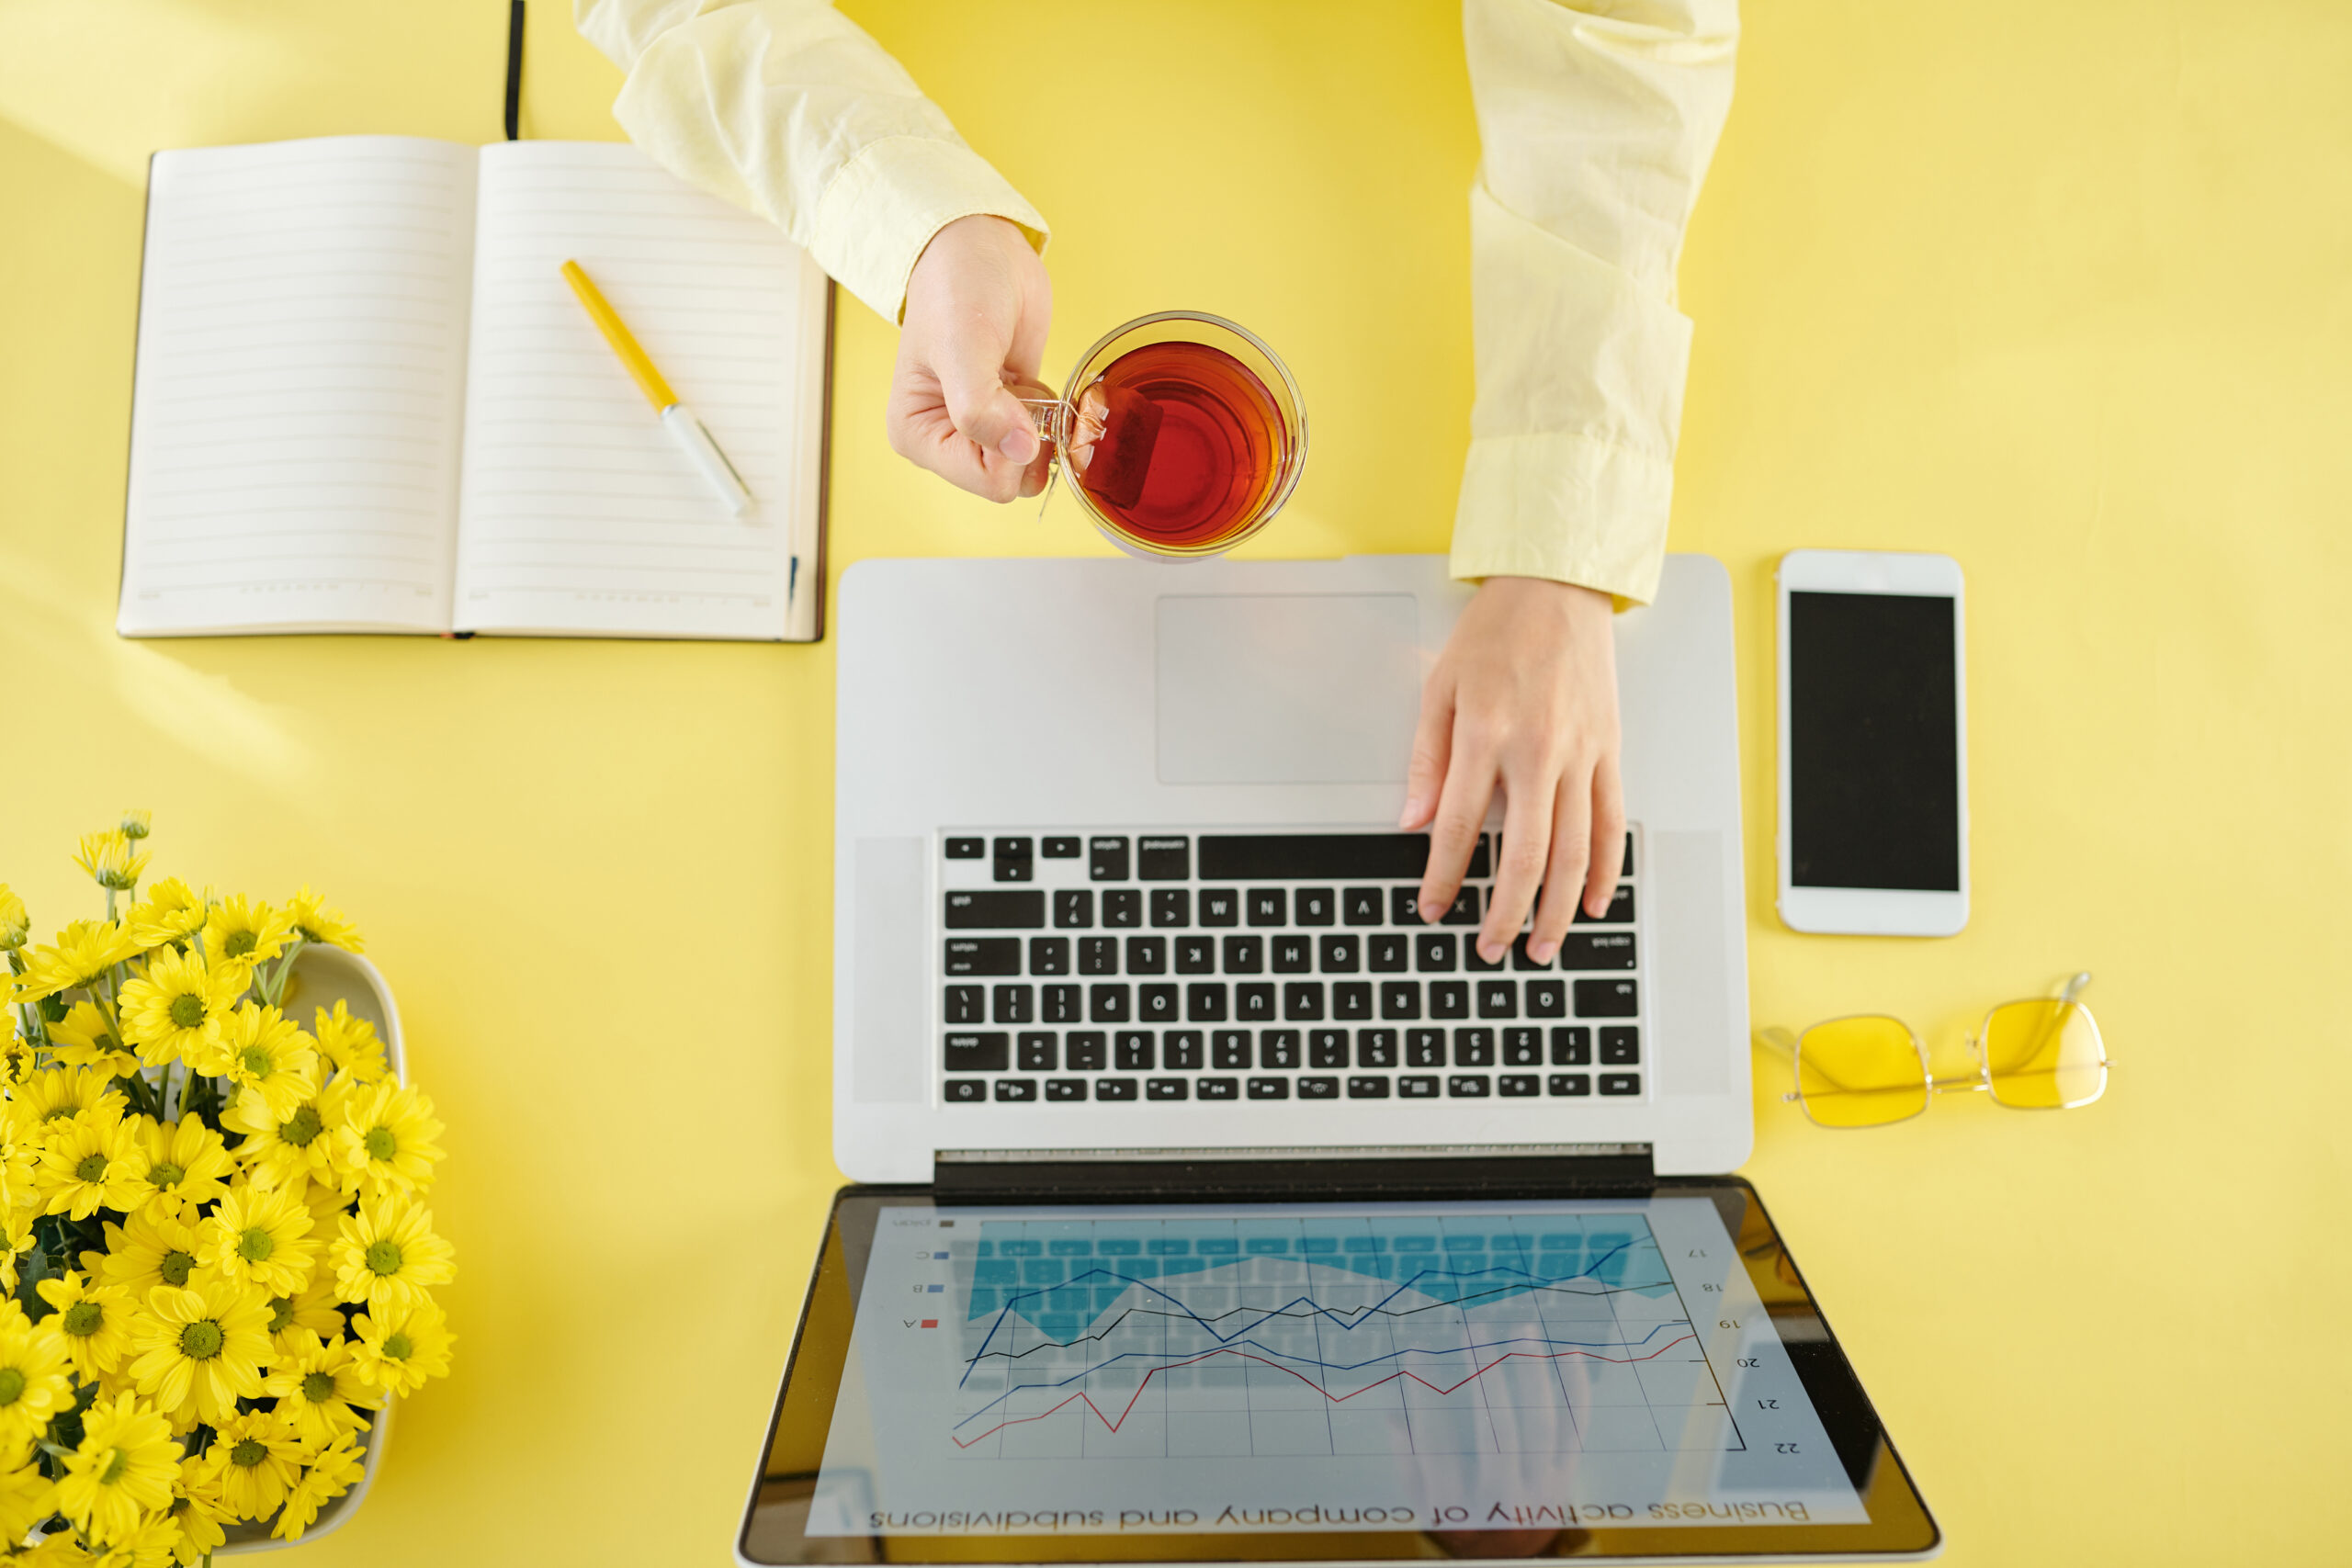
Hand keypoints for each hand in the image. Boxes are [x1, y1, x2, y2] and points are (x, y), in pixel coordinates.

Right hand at [888, 215, 1053, 502]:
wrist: (981, 250)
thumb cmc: (955, 288)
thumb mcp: (962, 346)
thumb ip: (981, 409)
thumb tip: (1019, 451)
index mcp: (917, 436)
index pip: (985, 482)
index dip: (1013, 449)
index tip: (1014, 399)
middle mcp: (947, 442)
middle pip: (1011, 482)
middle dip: (1033, 441)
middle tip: (1025, 390)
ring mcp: (982, 430)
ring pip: (1033, 467)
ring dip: (1046, 429)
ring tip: (1025, 383)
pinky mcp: (1011, 415)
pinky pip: (1046, 442)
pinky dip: (1053, 416)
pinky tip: (1032, 380)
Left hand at [1399, 576, 1624, 963]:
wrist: (1557, 587)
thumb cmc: (1495, 632)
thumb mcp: (1439, 686)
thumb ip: (1427, 758)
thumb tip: (1413, 819)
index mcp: (1487, 735)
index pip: (1460, 828)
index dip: (1444, 878)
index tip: (1434, 909)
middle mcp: (1538, 750)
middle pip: (1525, 856)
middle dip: (1506, 914)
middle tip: (1491, 948)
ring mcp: (1581, 754)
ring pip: (1574, 851)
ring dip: (1558, 908)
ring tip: (1544, 946)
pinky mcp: (1610, 751)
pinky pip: (1611, 822)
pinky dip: (1606, 869)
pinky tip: (1594, 901)